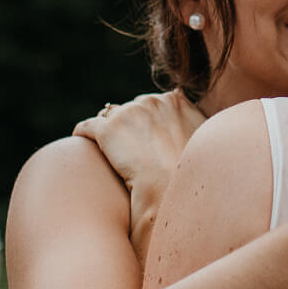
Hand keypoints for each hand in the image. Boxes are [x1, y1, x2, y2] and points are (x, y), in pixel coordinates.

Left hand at [74, 91, 206, 260]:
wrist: (172, 187)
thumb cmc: (193, 175)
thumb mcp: (207, 146)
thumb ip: (201, 133)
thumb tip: (206, 135)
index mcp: (176, 102)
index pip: (154, 105)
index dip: (147, 123)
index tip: (143, 138)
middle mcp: (152, 101)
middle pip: (132, 109)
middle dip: (127, 125)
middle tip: (123, 148)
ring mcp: (128, 112)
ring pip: (109, 117)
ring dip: (107, 131)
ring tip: (101, 148)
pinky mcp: (106, 128)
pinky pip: (87, 126)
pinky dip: (83, 134)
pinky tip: (79, 143)